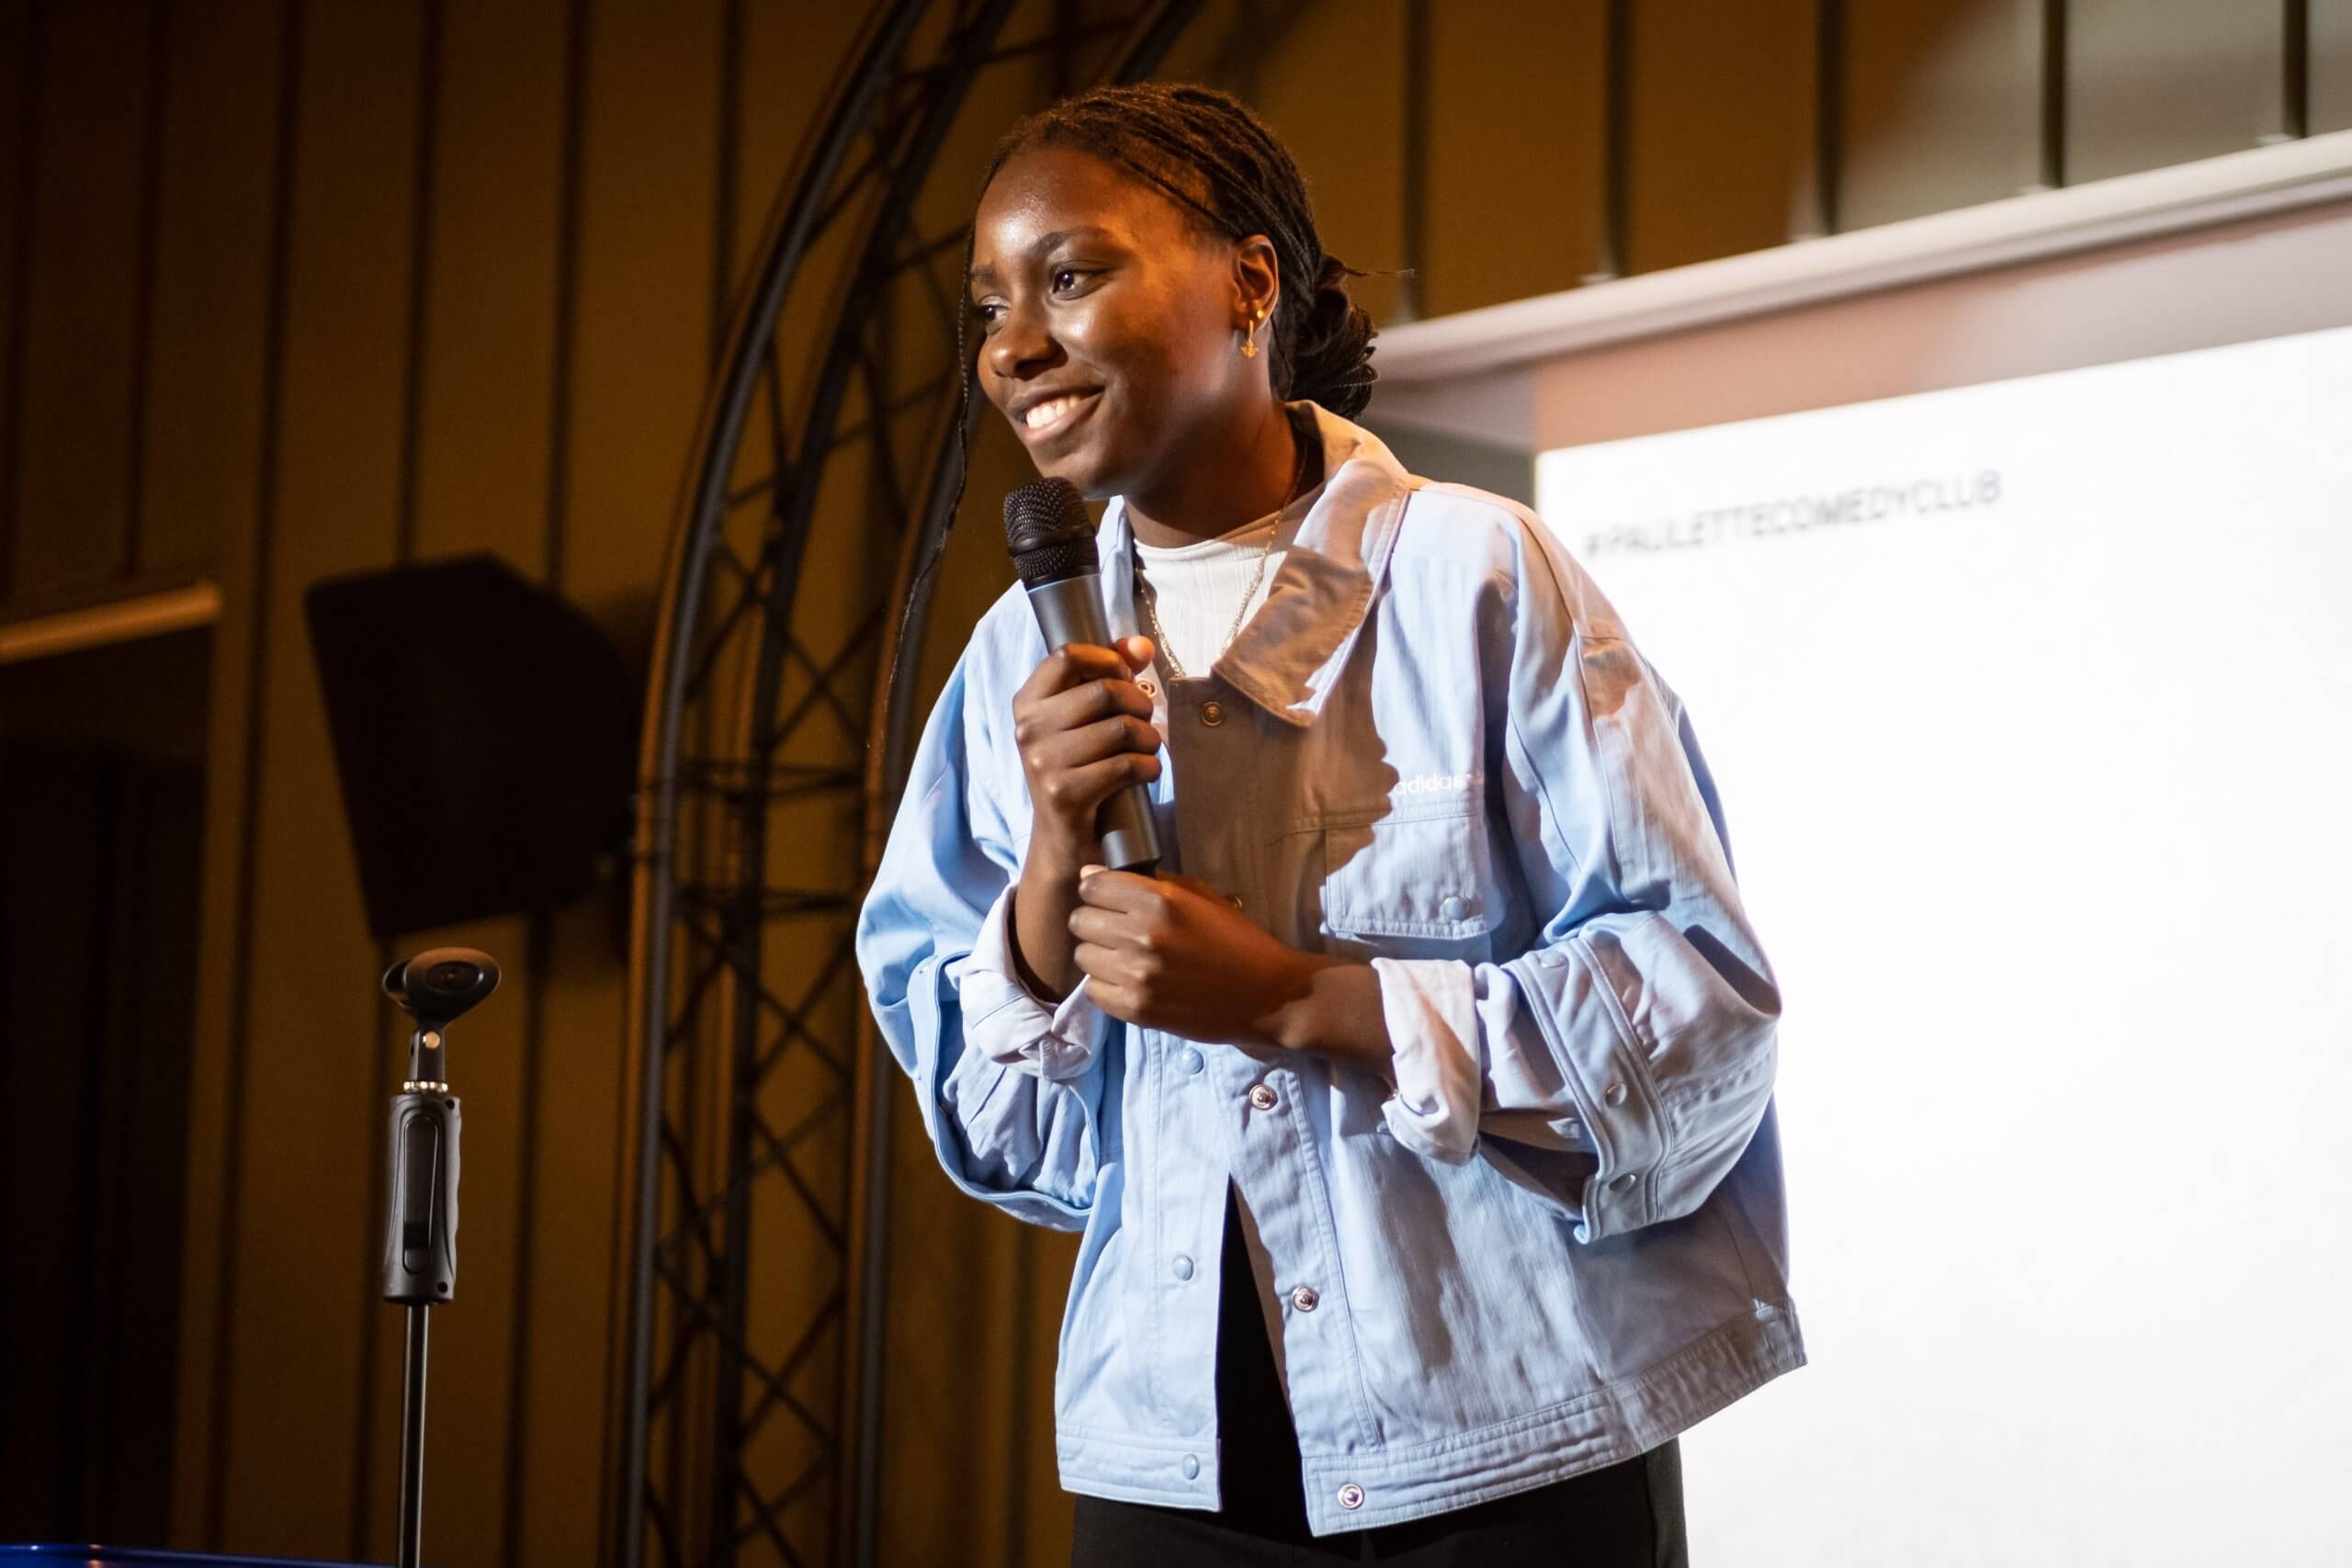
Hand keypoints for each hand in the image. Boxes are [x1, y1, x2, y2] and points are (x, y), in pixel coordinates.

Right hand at [1011, 635, 1161, 871]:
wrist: (1064, 840)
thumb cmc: (1082, 768)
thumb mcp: (1085, 719)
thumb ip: (1110, 673)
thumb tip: (1141, 645)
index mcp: (1028, 702)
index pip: (1068, 654)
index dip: (1108, 660)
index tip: (1125, 677)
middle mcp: (1028, 729)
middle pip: (1105, 690)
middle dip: (1139, 704)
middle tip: (1144, 721)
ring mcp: (1043, 762)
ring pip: (1122, 728)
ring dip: (1149, 739)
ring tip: (1146, 749)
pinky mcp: (1065, 793)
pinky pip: (1127, 764)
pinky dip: (1149, 767)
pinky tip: (1146, 773)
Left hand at [1068, 868, 1327, 1047]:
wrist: (1269, 996)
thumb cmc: (1237, 940)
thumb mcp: (1200, 896)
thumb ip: (1148, 883)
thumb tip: (1092, 873)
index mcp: (1158, 902)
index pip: (1091, 886)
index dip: (1098, 890)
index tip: (1110, 899)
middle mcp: (1141, 936)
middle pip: (1080, 920)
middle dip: (1096, 921)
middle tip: (1118, 930)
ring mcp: (1136, 976)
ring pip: (1083, 956)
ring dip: (1100, 955)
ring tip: (1127, 958)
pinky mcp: (1136, 1010)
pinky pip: (1093, 991)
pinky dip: (1107, 986)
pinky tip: (1131, 983)